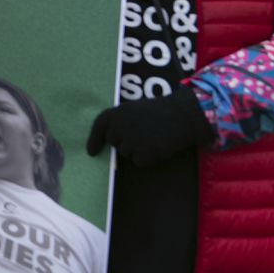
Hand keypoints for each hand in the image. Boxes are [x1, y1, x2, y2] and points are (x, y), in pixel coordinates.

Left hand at [86, 88, 213, 167]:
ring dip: (138, 150)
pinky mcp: (141, 153)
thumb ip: (121, 121)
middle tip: (143, 133)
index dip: (94, 140)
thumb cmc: (160, 112)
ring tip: (153, 137)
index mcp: (116, 112)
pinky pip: (139, 162)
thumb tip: (111, 140)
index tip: (91, 152)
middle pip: (114, 143)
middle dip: (124, 142)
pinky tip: (158, 147)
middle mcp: (119, 126)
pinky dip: (148, 158)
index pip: (99, 126)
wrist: (182, 116)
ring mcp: (129, 140)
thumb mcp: (134, 110)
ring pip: (127, 153)